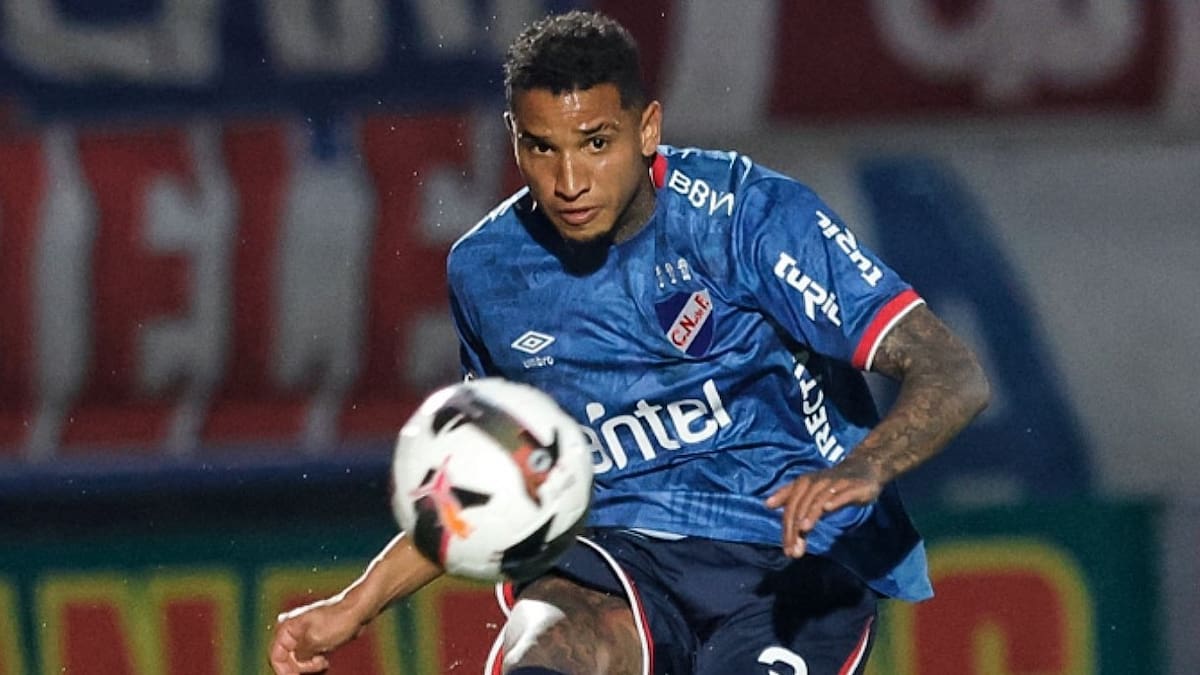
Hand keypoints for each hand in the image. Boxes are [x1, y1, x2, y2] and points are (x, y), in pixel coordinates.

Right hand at [269, 597, 364, 674]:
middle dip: (300, 667)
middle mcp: (291, 630)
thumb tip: (294, 664)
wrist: (358, 611)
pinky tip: (325, 662)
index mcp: (286, 627)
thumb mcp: (314, 641)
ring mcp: (302, 635)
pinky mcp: (313, 640)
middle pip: (285, 660)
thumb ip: (299, 655)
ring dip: (308, 667)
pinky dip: (314, 664)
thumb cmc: (339, 620)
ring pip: (297, 661)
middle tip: (317, 666)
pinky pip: (307, 658)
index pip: (275, 655)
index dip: (283, 671)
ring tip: (323, 662)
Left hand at [764, 461, 883, 558]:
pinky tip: (827, 508)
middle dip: (796, 528)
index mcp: (804, 483)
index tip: (787, 551)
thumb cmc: (831, 483)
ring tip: (803, 530)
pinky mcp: (852, 486)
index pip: (791, 508)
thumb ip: (789, 497)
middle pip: (802, 506)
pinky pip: (842, 493)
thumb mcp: (809, 489)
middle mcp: (816, 482)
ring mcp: (835, 483)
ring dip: (810, 514)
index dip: (787, 529)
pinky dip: (834, 499)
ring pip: (818, 499)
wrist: (862, 468)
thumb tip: (767, 504)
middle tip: (794, 551)